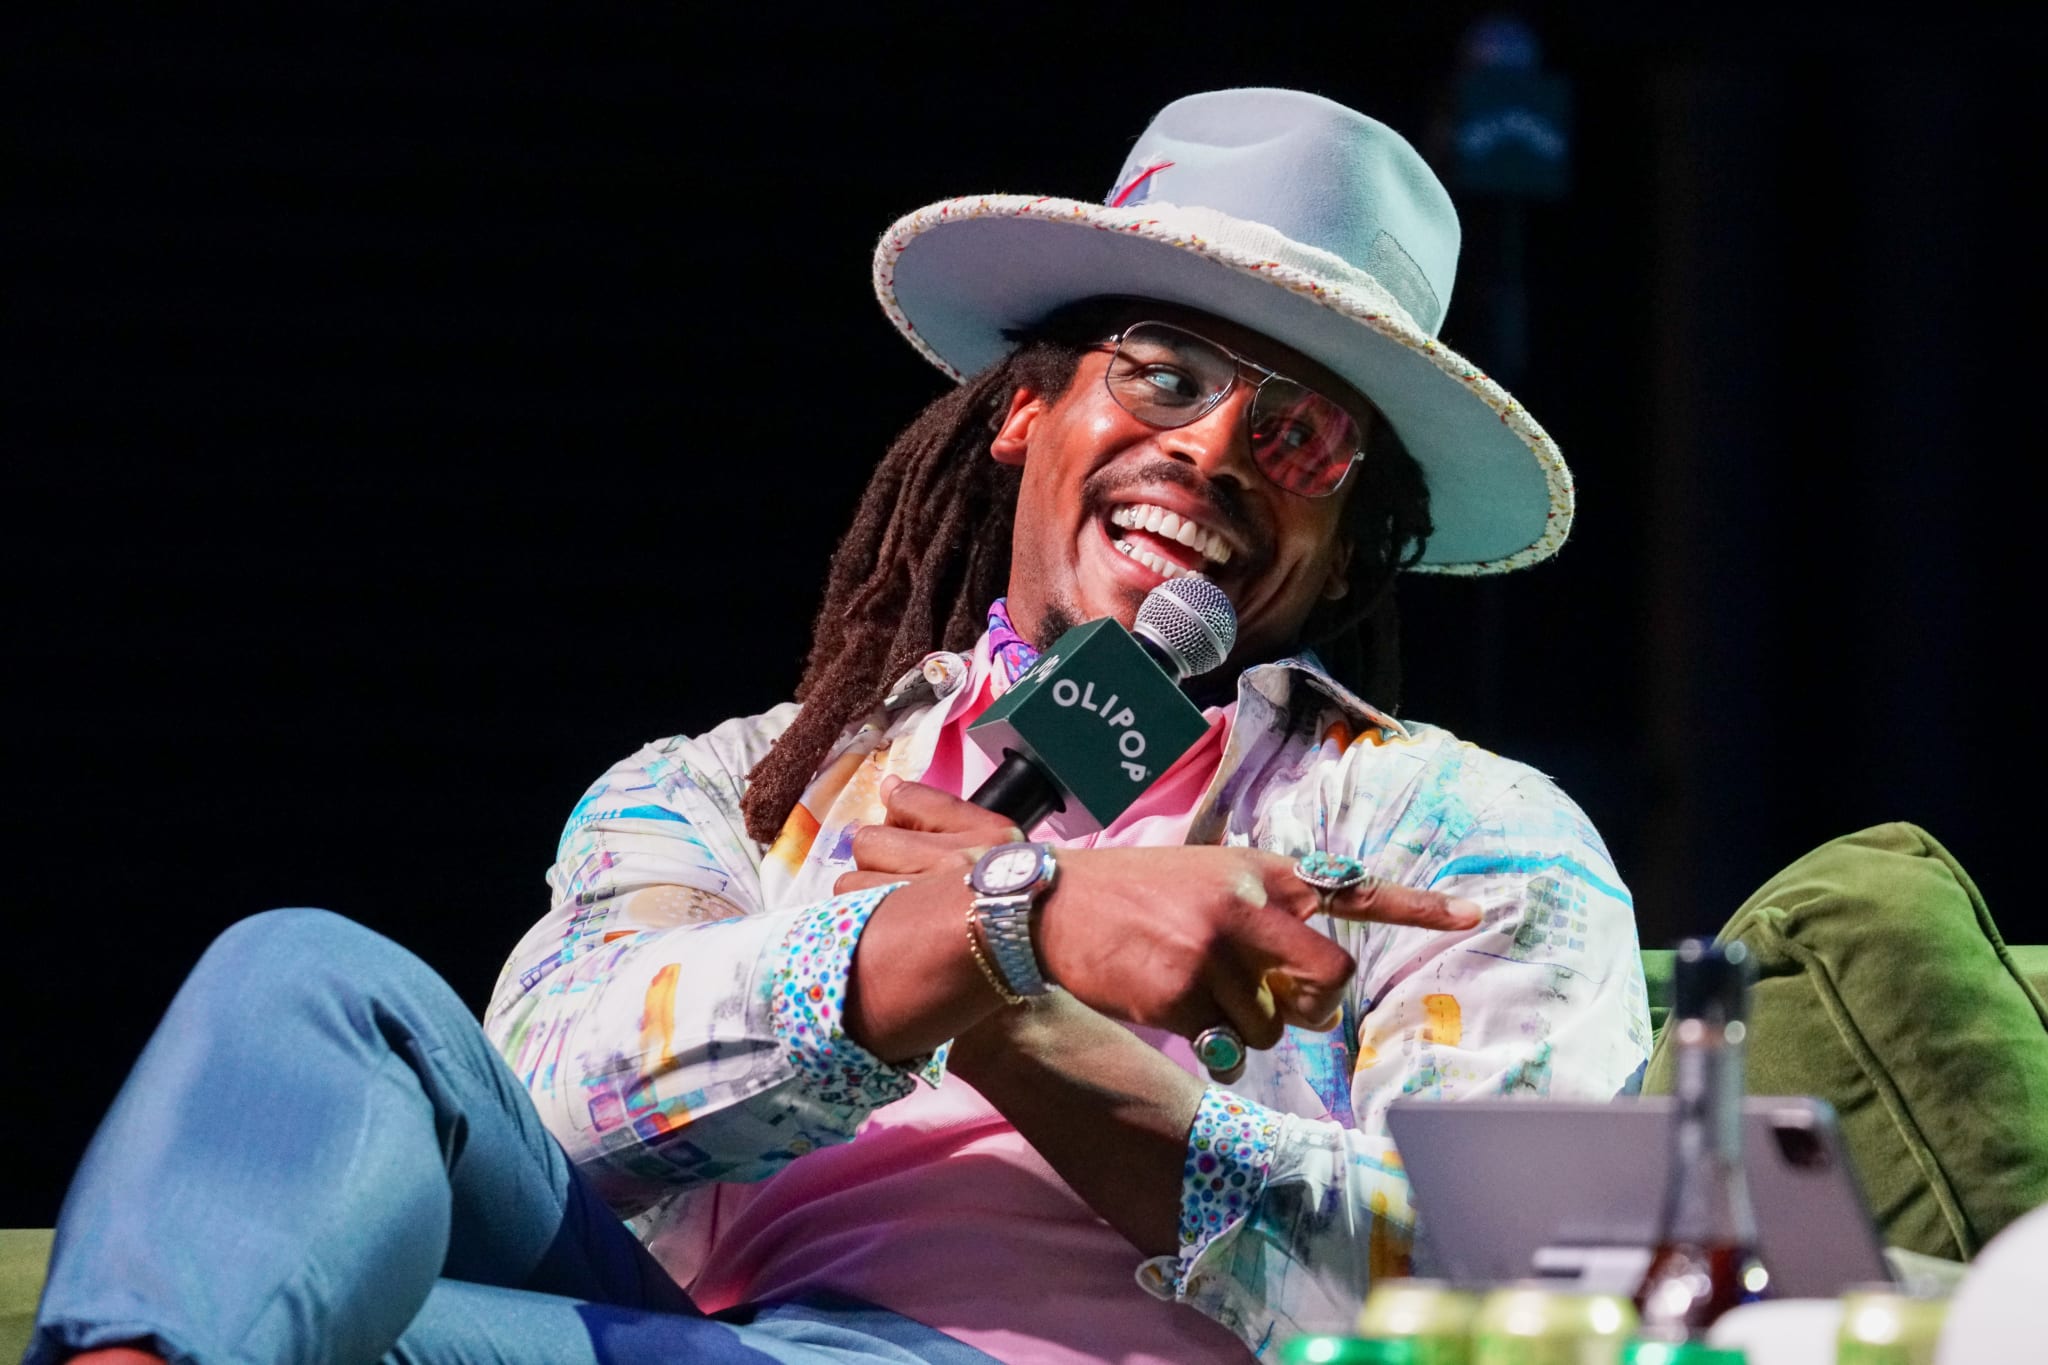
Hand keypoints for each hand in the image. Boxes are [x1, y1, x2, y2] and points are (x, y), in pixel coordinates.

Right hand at [835, 779, 1478, 1052]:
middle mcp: (1250, 904)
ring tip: (1186, 986)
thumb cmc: (1131, 898)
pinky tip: (1160, 998)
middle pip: (1329, 980)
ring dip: (1240, 1024)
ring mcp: (1220, 947)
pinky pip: (1228, 1044)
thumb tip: (1312, 980)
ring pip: (1274, 1025)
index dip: (1422, 905)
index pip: (1354, 888)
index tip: (1481, 909)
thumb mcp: (1203, 879)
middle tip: (1272, 1001)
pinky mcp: (1187, 990)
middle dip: (1308, 1006)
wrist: (1050, 907)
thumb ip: (1262, 912)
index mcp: (1261, 871)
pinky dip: (1203, 1038)